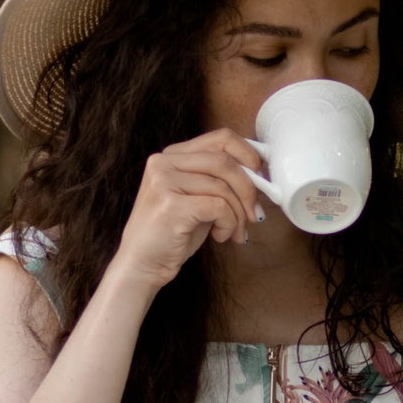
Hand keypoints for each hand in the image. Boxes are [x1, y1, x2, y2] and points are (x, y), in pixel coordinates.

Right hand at [108, 129, 268, 293]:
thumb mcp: (197, 199)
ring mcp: (164, 182)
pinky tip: (221, 236)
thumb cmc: (172, 234)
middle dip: (248, 190)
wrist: (141, 265)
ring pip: (224, 187)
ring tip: (235, 232)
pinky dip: (229, 224)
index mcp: (171, 156)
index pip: (221, 138)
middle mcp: (164, 163)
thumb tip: (259, 175)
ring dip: (239, 214)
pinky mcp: (170, 205)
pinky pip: (219, 207)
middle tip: (255, 214)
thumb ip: (219, 181)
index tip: (261, 176)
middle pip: (225, 161)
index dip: (248, 155)